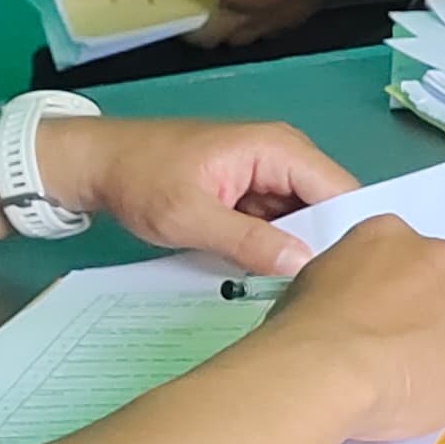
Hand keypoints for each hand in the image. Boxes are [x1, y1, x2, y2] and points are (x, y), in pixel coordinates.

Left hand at [41, 115, 356, 275]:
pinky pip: (281, 223)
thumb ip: (249, 242)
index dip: (347, 236)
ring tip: (301, 292)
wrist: (97, 165)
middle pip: (329, 208)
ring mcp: (269, 175)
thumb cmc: (140, 178)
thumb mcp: (191, 217)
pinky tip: (274, 277)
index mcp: (279, 149)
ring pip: (307, 220)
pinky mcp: (254, 193)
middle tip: (320, 294)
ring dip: (300, 251)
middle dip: (325, 247)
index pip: (341, 192)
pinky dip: (278, 248)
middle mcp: (284, 156)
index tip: (344, 281)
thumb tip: (304, 265)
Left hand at [186, 0, 359, 45]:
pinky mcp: (285, 25)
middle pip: (209, 35)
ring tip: (223, 20)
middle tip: (188, 25)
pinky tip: (257, 15)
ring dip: (225, 31)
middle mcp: (242, 15)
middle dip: (195, 32)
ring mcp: (264, 25)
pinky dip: (252, 27)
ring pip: (235, 39)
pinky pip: (260, 33)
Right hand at [258, 216, 444, 442]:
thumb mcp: (320, 279)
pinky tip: (432, 406)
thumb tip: (362, 305)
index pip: (418, 257)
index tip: (395, 316)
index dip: (411, 291)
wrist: (329, 367)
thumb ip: (357, 280)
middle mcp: (444, 261)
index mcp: (395, 237)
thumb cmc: (308, 330)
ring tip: (415, 385)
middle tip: (411, 348)